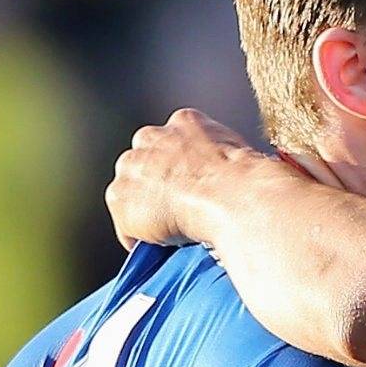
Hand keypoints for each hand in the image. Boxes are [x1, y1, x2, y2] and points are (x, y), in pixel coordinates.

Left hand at [106, 110, 262, 247]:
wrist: (231, 197)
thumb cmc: (245, 179)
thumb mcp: (239, 153)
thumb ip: (220, 158)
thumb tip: (229, 179)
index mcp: (185, 122)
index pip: (174, 144)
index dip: (183, 168)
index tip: (194, 187)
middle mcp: (151, 137)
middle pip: (145, 163)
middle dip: (158, 184)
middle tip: (182, 209)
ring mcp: (131, 166)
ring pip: (133, 192)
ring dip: (147, 209)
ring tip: (173, 230)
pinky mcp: (120, 197)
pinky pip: (128, 225)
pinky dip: (142, 238)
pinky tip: (165, 245)